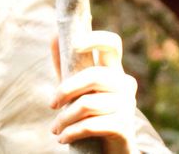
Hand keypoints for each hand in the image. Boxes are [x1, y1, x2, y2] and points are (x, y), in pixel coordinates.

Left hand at [49, 31, 138, 153]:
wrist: (112, 149)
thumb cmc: (92, 112)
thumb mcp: (78, 87)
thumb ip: (67, 64)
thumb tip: (54, 35)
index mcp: (113, 70)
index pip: (112, 44)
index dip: (96, 39)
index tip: (75, 44)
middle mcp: (125, 84)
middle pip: (93, 76)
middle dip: (65, 91)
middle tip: (51, 105)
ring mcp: (127, 105)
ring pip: (87, 104)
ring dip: (64, 119)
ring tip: (55, 128)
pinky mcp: (124, 126)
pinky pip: (90, 125)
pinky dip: (71, 132)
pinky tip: (63, 137)